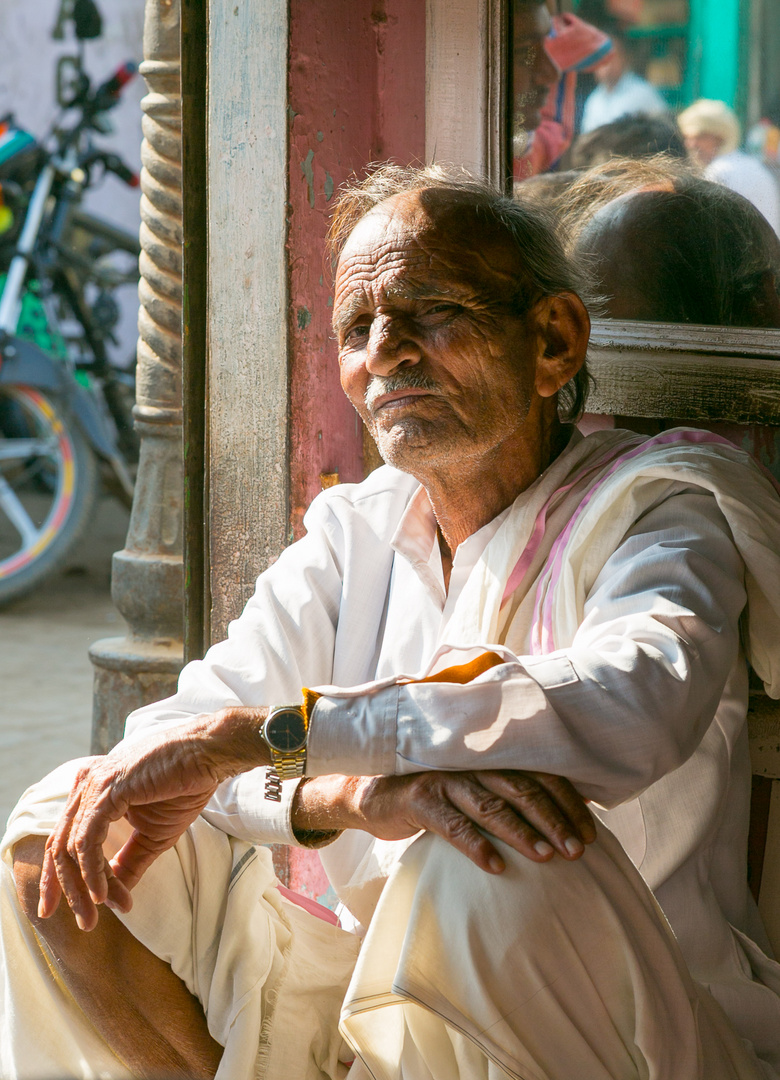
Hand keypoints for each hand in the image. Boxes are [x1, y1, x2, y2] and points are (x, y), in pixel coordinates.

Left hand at [39, 708, 270, 930]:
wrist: (208, 757)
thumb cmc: (185, 787)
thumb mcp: (153, 835)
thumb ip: (128, 862)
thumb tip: (108, 895)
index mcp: (92, 790)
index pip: (63, 838)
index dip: (59, 877)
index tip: (67, 910)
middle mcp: (85, 785)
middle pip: (58, 845)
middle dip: (63, 889)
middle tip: (82, 924)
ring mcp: (94, 786)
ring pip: (70, 848)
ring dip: (82, 887)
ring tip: (95, 915)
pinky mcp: (108, 790)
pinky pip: (87, 841)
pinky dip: (92, 871)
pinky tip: (101, 895)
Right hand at [292, 769, 595, 873]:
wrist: (370, 794)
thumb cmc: (434, 797)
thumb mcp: (473, 791)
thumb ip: (507, 797)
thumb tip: (562, 820)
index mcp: (491, 760)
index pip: (539, 776)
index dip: (568, 803)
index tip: (591, 835)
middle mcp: (471, 764)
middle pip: (521, 788)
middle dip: (554, 819)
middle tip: (578, 850)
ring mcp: (444, 779)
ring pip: (491, 805)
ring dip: (522, 832)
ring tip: (547, 857)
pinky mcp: (419, 799)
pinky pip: (452, 824)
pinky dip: (475, 845)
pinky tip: (496, 867)